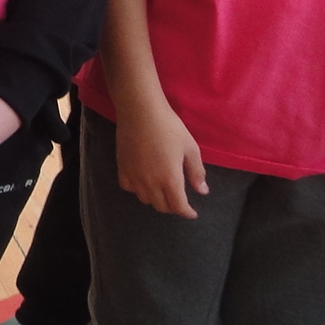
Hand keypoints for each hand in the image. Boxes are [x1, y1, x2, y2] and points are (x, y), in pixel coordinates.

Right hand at [115, 98, 207, 217]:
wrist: (140, 111)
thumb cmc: (169, 128)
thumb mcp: (190, 148)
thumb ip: (197, 172)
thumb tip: (202, 191)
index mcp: (170, 179)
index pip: (178, 206)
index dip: (187, 212)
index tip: (192, 213)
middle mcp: (150, 182)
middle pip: (161, 206)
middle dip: (173, 207)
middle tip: (179, 201)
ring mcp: (134, 175)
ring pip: (145, 199)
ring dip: (156, 200)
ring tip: (162, 192)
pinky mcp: (122, 167)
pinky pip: (129, 187)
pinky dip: (137, 190)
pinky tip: (143, 182)